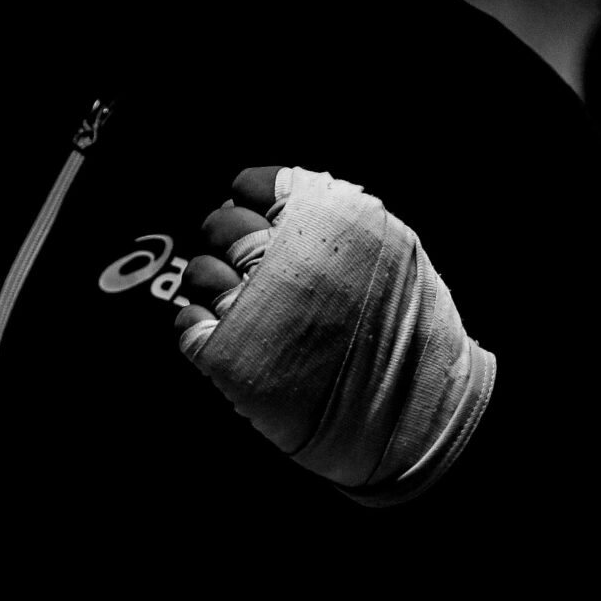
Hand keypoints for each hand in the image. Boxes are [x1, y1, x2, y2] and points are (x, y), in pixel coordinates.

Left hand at [175, 165, 496, 504]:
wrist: (412, 414)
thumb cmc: (409, 337)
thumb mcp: (393, 252)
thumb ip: (339, 220)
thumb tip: (279, 204)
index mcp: (326, 223)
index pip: (251, 187)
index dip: (248, 205)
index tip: (253, 220)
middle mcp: (284, 258)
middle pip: (220, 226)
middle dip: (227, 241)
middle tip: (243, 265)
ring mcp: (253, 307)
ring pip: (199, 273)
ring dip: (211, 284)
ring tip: (236, 303)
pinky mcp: (230, 356)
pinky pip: (188, 325)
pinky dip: (198, 326)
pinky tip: (224, 334)